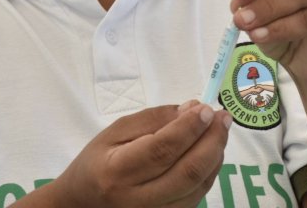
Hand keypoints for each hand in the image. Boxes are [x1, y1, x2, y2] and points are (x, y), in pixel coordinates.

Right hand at [53, 101, 231, 207]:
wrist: (84, 204)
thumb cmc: (98, 162)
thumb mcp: (116, 132)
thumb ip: (154, 119)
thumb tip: (191, 109)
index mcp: (118, 171)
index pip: (161, 149)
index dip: (189, 128)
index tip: (206, 109)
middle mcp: (137, 200)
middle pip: (187, 172)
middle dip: (212, 141)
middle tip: (223, 117)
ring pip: (197, 186)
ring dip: (215, 155)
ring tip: (219, 131)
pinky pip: (197, 196)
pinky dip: (210, 171)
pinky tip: (211, 151)